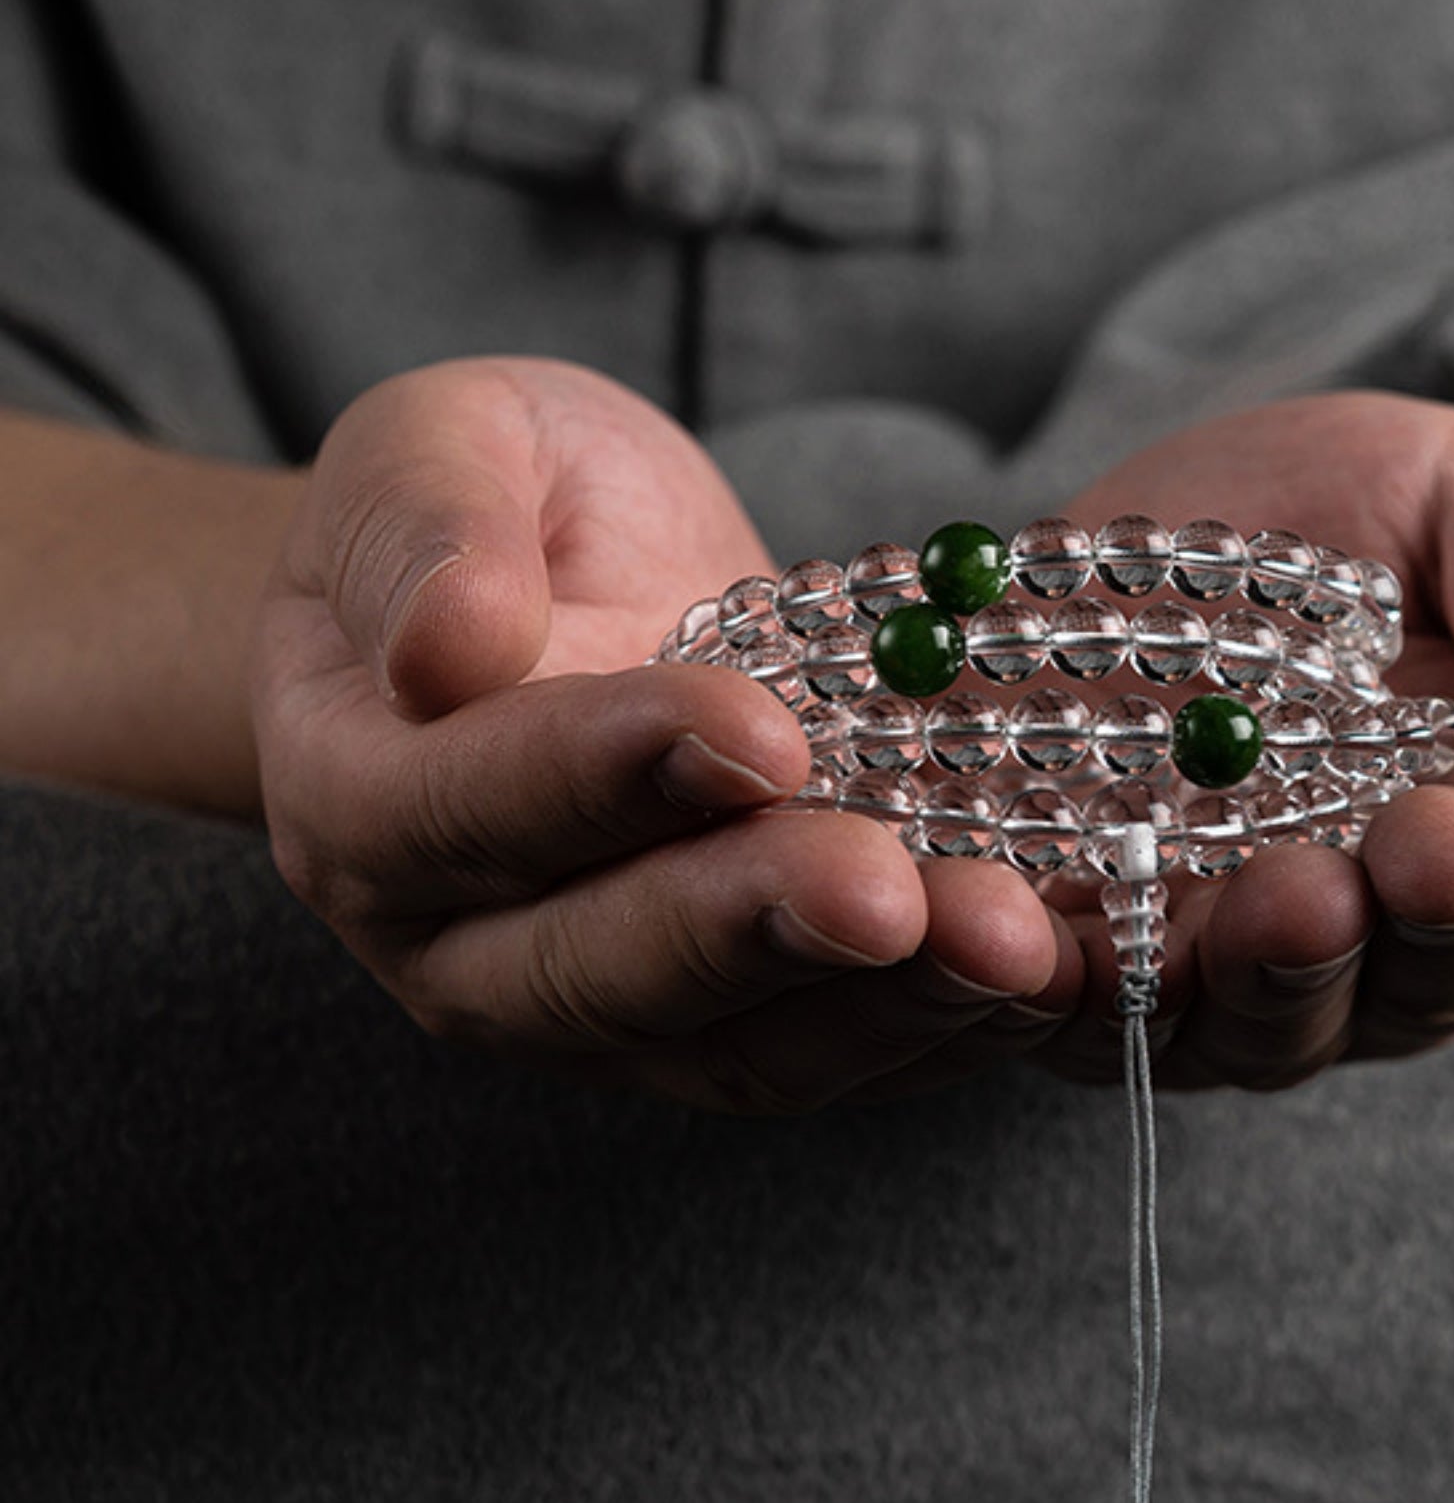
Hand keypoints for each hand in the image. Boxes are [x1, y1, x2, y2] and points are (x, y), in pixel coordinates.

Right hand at [252, 358, 1064, 1111]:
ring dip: (878, 1005)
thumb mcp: (446, 444)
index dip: (610, 778)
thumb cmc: (498, 511)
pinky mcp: (718, 1032)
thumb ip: (428, 526)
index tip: (752, 731)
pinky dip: (935, 1029)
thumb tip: (445, 644)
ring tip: (1007, 944)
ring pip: (732, 1048)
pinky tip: (1040, 971)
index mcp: (363, 793)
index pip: (470, 809)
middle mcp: (463, 943)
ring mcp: (598, 1011)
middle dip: (759, 926)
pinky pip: (823, 1058)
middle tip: (892, 889)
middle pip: (603, 970)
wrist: (558, 606)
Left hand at [1027, 393, 1453, 1087]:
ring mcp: (1242, 982)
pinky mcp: (1092, 985)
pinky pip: (1081, 1016)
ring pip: (1287, 1020)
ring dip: (1295, 964)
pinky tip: (1044, 928)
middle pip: (1448, 970)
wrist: (1111, 544)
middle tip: (1446, 838)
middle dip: (1450, 906)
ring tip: (1300, 891)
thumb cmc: (1323, 518)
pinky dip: (1064, 984)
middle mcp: (1393, 939)